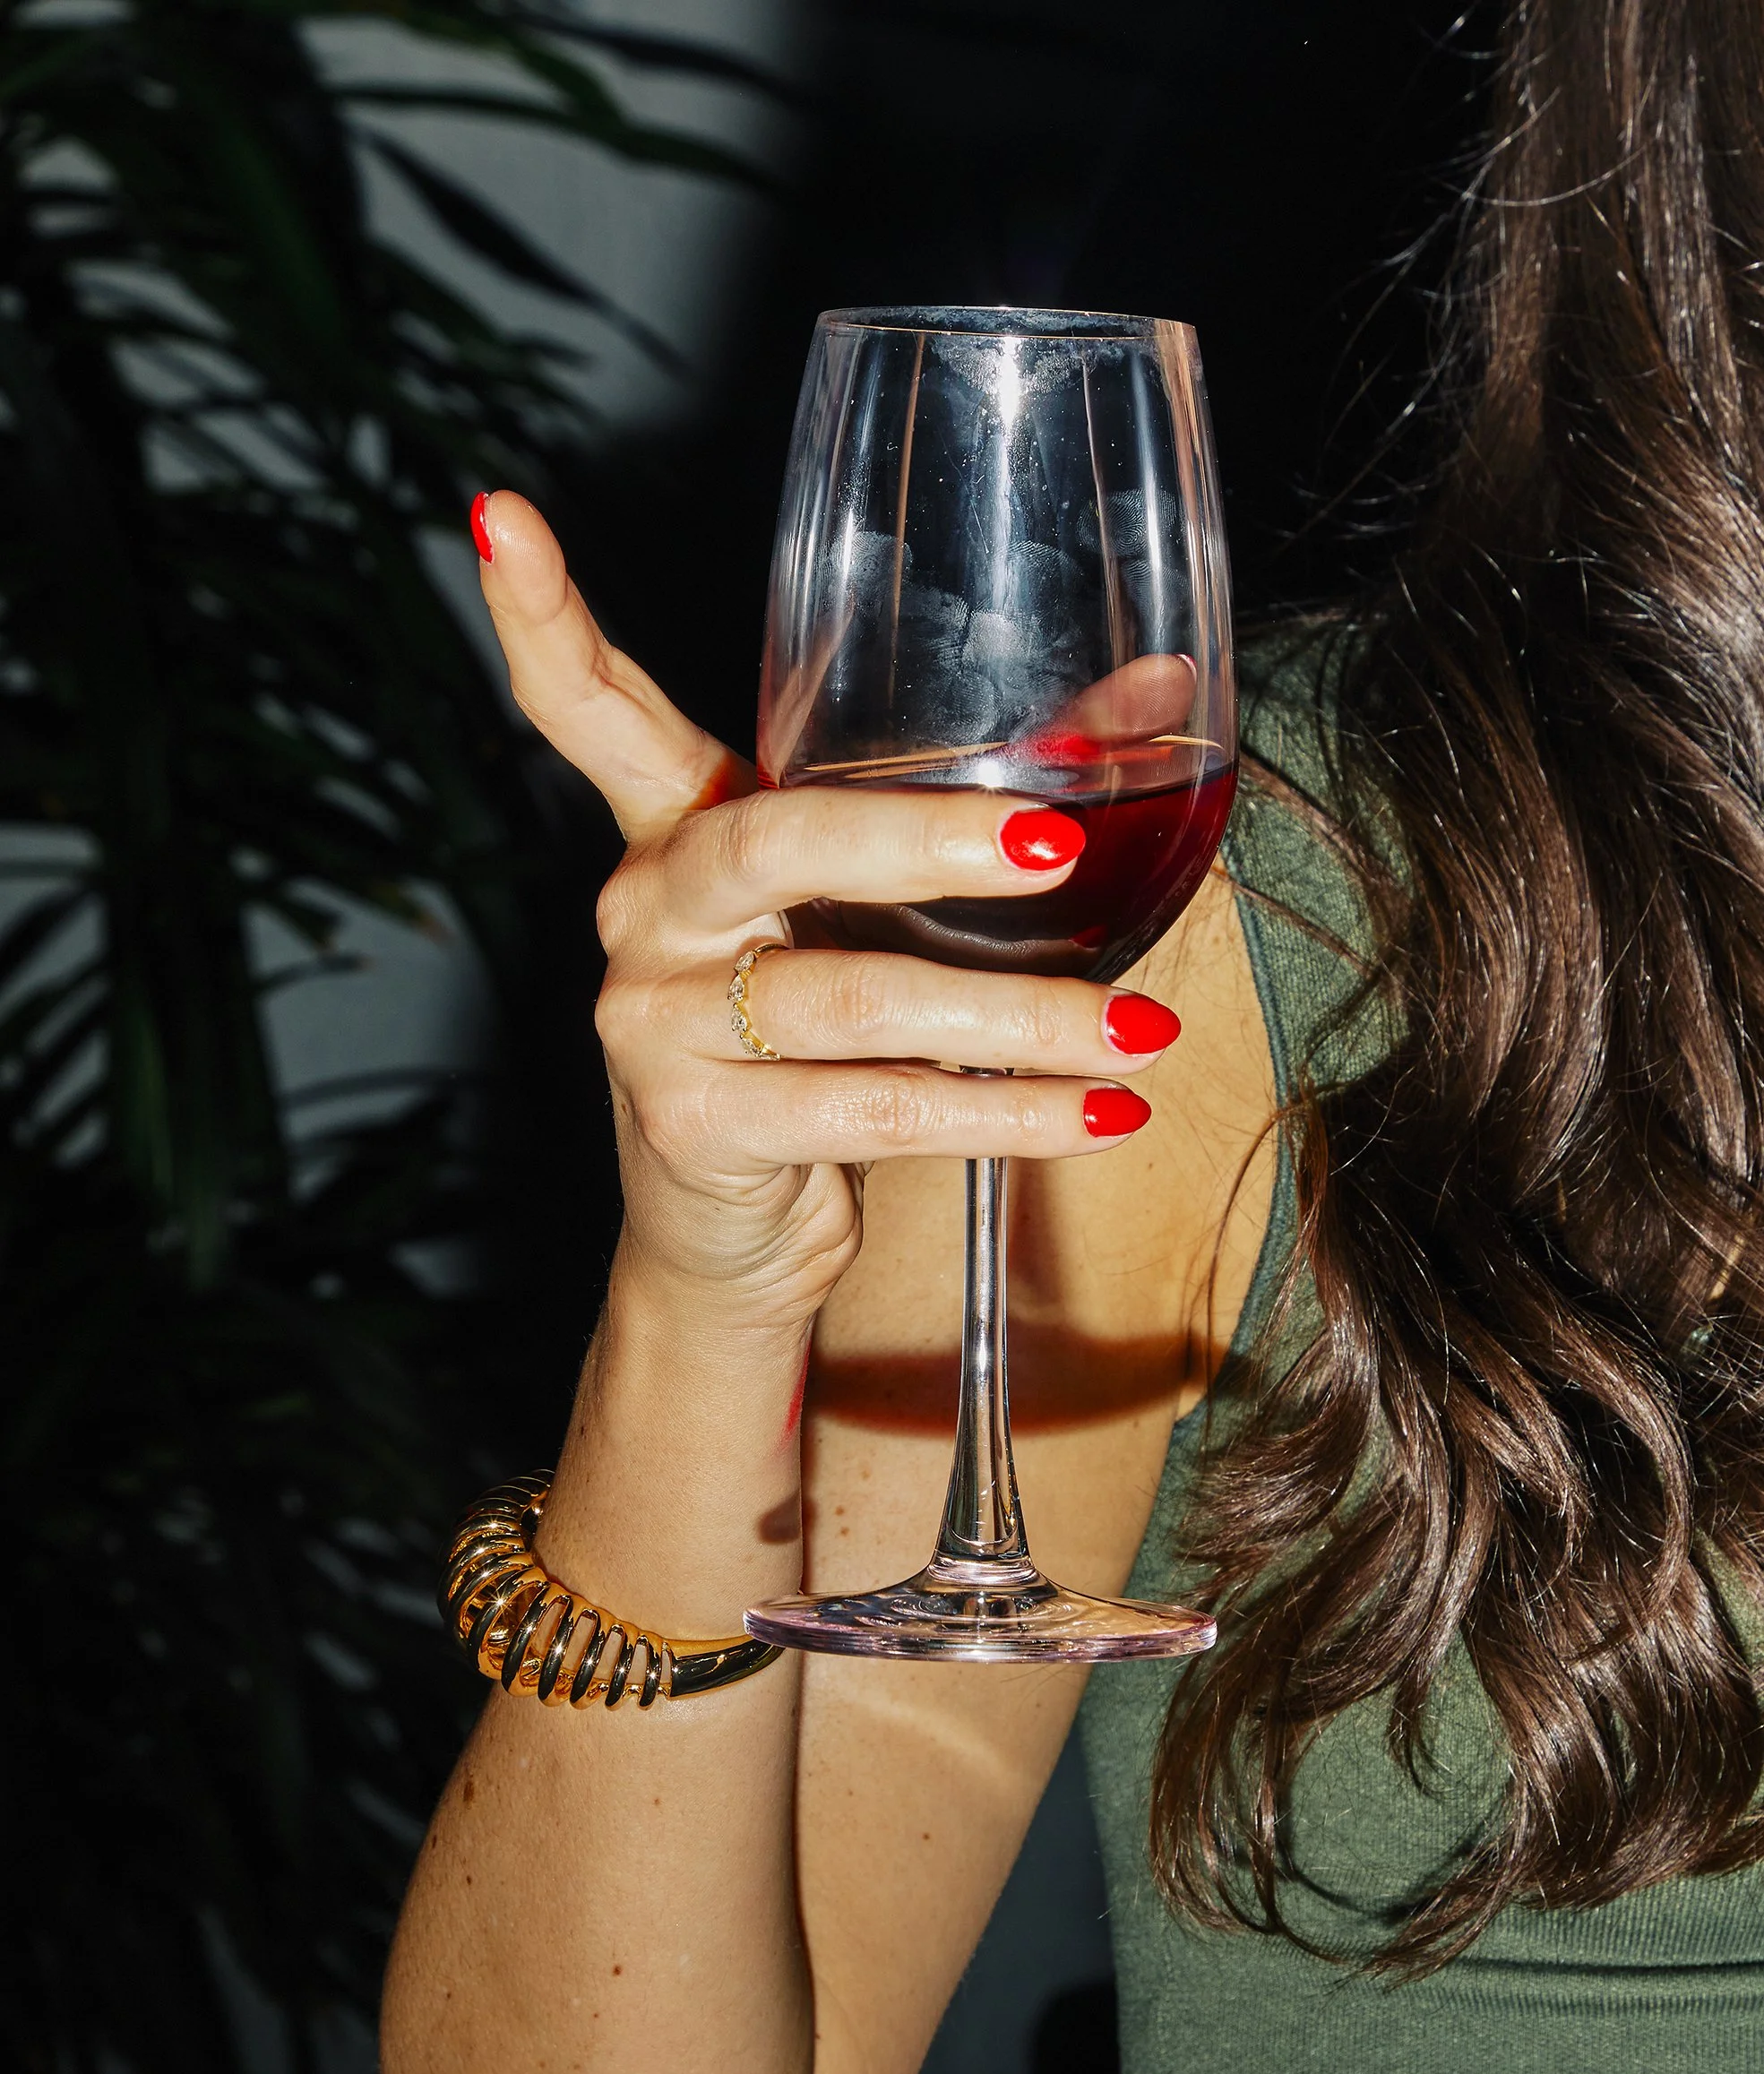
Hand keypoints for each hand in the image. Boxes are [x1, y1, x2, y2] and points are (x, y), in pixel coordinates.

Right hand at [472, 492, 1175, 1327]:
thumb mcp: (875, 918)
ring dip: (1017, 1018)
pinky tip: (1096, 1113)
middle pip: (776, 839)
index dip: (543, 617)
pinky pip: (875, 1112)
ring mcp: (655, 1023)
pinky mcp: (696, 1126)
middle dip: (925, 837)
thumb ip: (983, 808)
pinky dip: (1004, 1112)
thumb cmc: (815, 1050)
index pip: (593, 711)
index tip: (499, 512)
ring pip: (851, 999)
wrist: (734, 1241)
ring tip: (1137, 1030)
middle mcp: (644, 914)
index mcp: (677, 833)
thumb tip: (1159, 693)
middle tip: (1056, 838)